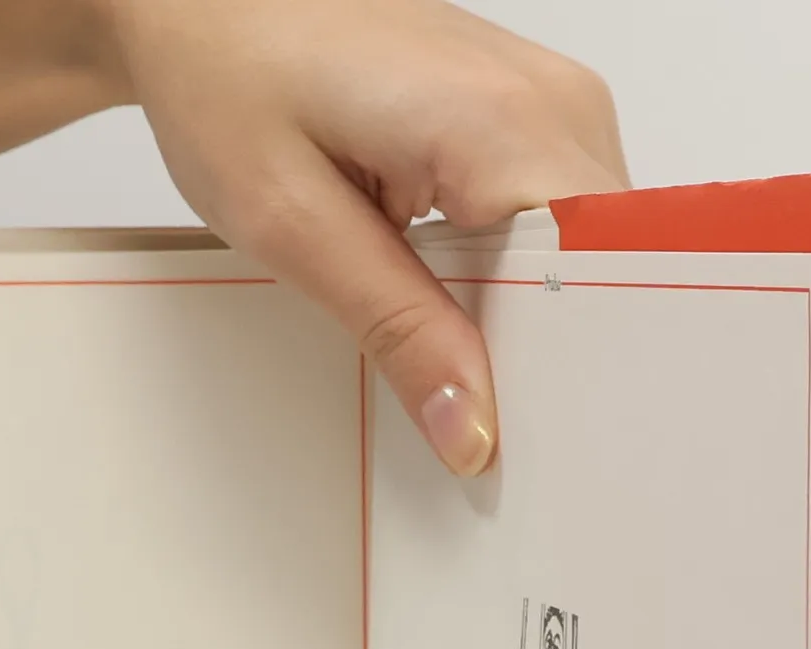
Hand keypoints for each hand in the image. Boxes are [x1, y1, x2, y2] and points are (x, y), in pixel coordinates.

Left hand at [100, 0, 627, 473]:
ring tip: (464, 377)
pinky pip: (550, 224)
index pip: (603, 274)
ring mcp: (548, 102)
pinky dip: (511, 284)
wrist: (205, 5)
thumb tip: (471, 428)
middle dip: (552, 360)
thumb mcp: (296, 228)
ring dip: (529, 324)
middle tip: (483, 435)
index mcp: (507, 123)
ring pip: (581, 255)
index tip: (532, 443)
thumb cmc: (231, 82)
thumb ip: (396, 330)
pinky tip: (458, 317)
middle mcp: (554, 102)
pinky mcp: (524, 117)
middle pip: (605, 269)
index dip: (574, 369)